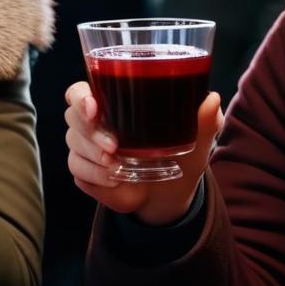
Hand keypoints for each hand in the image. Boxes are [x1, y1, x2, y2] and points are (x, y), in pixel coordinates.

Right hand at [64, 81, 222, 225]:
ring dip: (94, 158)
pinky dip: (95, 177)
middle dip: (91, 132)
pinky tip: (114, 180)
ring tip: (117, 167)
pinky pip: (78, 171)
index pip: (79, 92)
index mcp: (113, 103)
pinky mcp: (84, 173)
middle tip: (114, 147)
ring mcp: (85, 148)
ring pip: (74, 146)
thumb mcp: (197, 138)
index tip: (95, 108)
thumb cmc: (180, 154)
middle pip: (72, 117)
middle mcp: (93, 123)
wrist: (172, 193)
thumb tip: (211, 99)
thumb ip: (205, 119)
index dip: (80, 98)